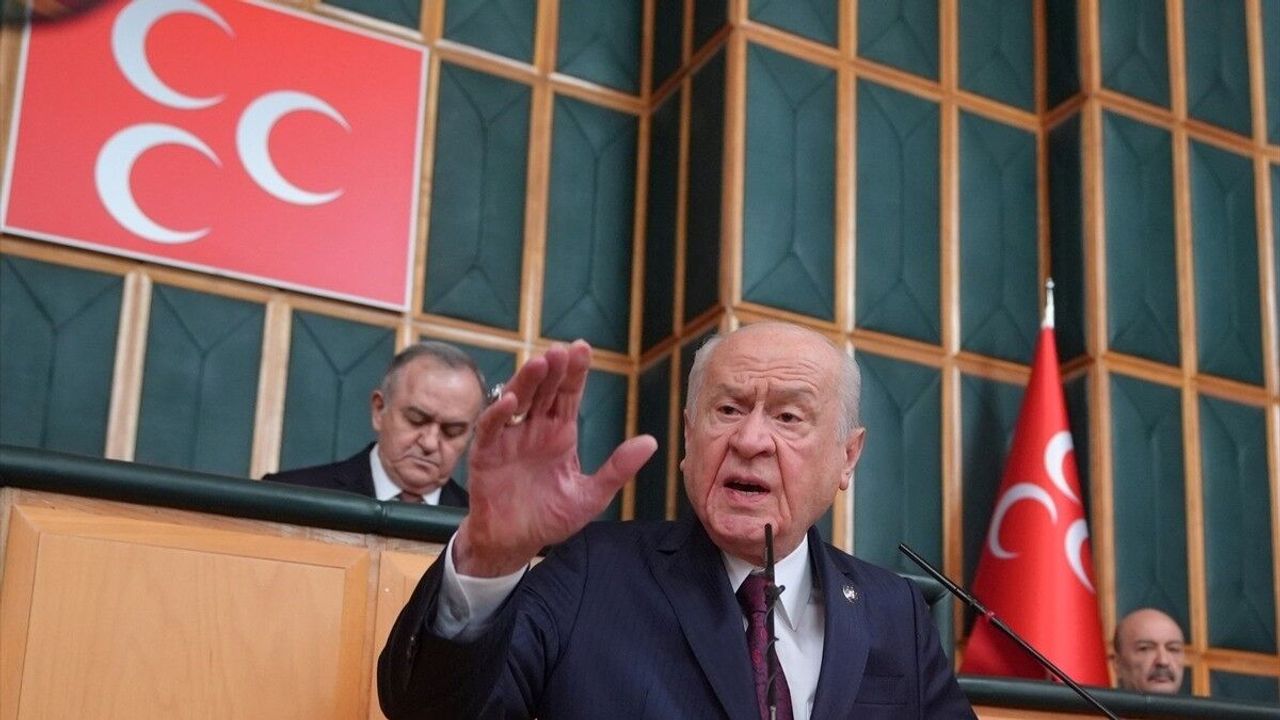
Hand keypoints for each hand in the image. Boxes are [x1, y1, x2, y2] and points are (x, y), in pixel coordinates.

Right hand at [453, 340, 656, 576]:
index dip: (576, 372)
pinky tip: (509, 401)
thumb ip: (617, 469)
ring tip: (541, 363)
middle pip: (545, 390)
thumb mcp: (590, 496)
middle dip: (554, 370)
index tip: (583, 348)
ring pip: (518, 400)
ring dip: (527, 381)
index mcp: (560, 433)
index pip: (569, 394)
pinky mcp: (486, 454)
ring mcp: (509, 438)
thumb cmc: (550, 518)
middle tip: (562, 350)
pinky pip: (491, 428)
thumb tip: (651, 442)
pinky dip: (497, 413)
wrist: (514, 543)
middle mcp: (535, 428)